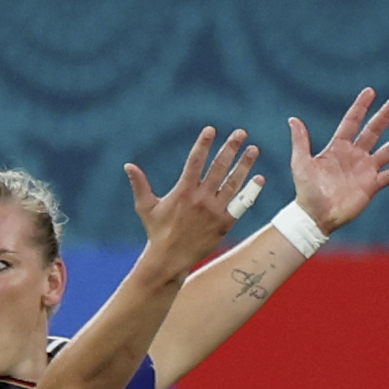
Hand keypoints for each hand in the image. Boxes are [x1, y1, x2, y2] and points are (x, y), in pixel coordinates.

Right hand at [127, 127, 259, 270]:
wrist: (170, 259)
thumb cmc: (157, 231)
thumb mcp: (145, 207)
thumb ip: (139, 184)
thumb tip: (128, 165)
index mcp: (183, 191)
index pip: (195, 161)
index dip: (204, 144)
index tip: (211, 129)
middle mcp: (200, 199)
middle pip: (218, 168)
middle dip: (230, 148)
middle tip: (241, 133)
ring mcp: (214, 211)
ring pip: (233, 183)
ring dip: (244, 165)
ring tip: (254, 150)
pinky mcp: (224, 223)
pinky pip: (240, 204)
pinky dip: (250, 191)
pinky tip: (259, 178)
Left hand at [290, 89, 388, 233]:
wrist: (316, 216)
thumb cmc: (306, 190)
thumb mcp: (301, 163)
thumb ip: (301, 141)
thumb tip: (293, 119)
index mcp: (338, 147)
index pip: (352, 122)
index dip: (360, 107)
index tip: (370, 91)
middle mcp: (354, 155)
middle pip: (373, 131)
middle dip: (384, 117)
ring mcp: (365, 170)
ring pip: (386, 150)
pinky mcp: (372, 186)